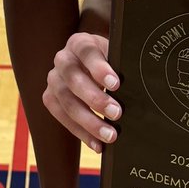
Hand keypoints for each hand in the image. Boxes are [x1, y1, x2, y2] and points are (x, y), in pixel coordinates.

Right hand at [43, 32, 119, 153]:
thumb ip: (121, 66)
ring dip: (88, 121)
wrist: (92, 67)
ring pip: (65, 101)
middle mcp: (62, 59)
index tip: (116, 84)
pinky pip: (61, 117)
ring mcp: (53, 79)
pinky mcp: (50, 98)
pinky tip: (97, 144)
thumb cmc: (109, 63)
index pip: (87, 52)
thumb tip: (138, 85)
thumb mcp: (115, 57)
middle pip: (73, 78)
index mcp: (80, 43)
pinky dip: (80, 133)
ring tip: (110, 135)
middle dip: (95, 98)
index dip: (99, 68)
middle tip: (117, 113)